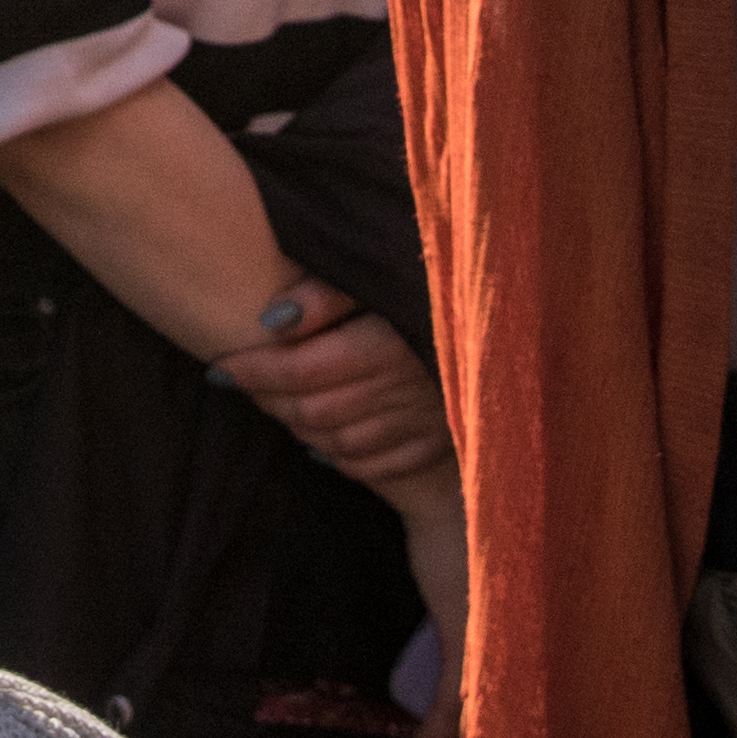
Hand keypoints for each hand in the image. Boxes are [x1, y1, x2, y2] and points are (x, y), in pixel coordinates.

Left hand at [209, 278, 454, 490]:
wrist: (519, 319)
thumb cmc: (436, 282)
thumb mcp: (381, 272)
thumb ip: (327, 291)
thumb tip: (270, 321)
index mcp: (392, 344)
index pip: (304, 369)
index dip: (255, 370)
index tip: (218, 365)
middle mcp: (410, 390)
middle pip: (315, 410)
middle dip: (269, 399)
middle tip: (237, 381)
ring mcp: (428, 425)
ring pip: (339, 442)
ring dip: (300, 427)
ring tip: (273, 403)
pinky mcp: (441, 447)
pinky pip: (373, 465)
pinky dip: (339, 455)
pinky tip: (318, 438)